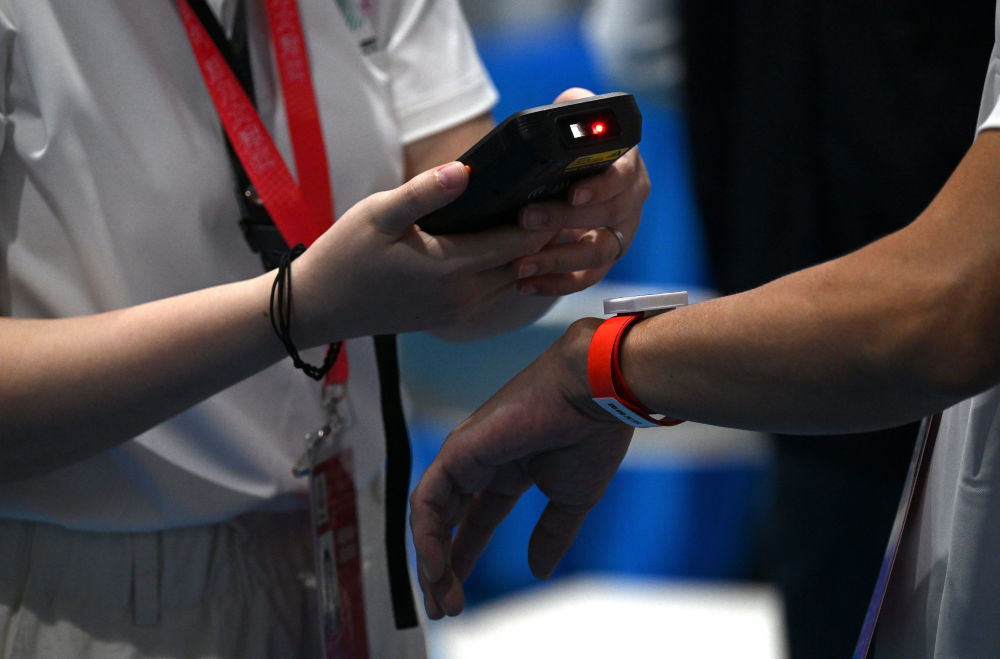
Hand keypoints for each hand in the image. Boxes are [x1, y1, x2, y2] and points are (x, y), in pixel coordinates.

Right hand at [291, 162, 559, 343]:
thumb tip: (464, 169)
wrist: (318, 308)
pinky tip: (504, 241)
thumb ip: (423, 193)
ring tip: (540, 214)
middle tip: (563, 197)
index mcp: (451, 268)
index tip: (563, 188)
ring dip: (528, 252)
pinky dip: (506, 266)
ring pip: (512, 279)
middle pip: (525, 262)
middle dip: (545, 233)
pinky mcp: (449, 316)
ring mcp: (458, 310)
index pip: (520, 242)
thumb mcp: (378, 215)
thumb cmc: (344, 257)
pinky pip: (492, 290)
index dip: (546, 216)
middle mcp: (464, 295)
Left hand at [408, 319, 634, 617]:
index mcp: (508, 471)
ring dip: (431, 560)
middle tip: (442, 607)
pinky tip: (436, 569)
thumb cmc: (590, 436)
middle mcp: (479, 463)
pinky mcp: (457, 452)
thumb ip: (552, 534)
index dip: (464, 558)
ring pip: (431, 514)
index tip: (458, 596)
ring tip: (441, 598)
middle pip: (447, 521)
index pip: (476, 521)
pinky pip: (429, 501)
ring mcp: (464, 456)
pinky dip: (428, 536)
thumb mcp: (572, 500)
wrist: (595, 397)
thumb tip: (539, 570)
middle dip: (440, 566)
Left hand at [513, 88, 650, 296]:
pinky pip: (587, 279)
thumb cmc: (565, 147)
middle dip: (566, 220)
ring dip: (558, 260)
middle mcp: (631, 199)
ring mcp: (620, 233)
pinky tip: (526, 284)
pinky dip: (556, 284)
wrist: (561, 177)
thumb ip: (574, 110)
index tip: (573, 193)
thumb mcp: (570, 121)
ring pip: (599, 253)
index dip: (602, 186)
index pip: (623, 175)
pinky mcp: (603, 259)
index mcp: (626, 163)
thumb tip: (572, 105)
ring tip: (520, 263)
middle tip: (525, 219)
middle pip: (609, 216)